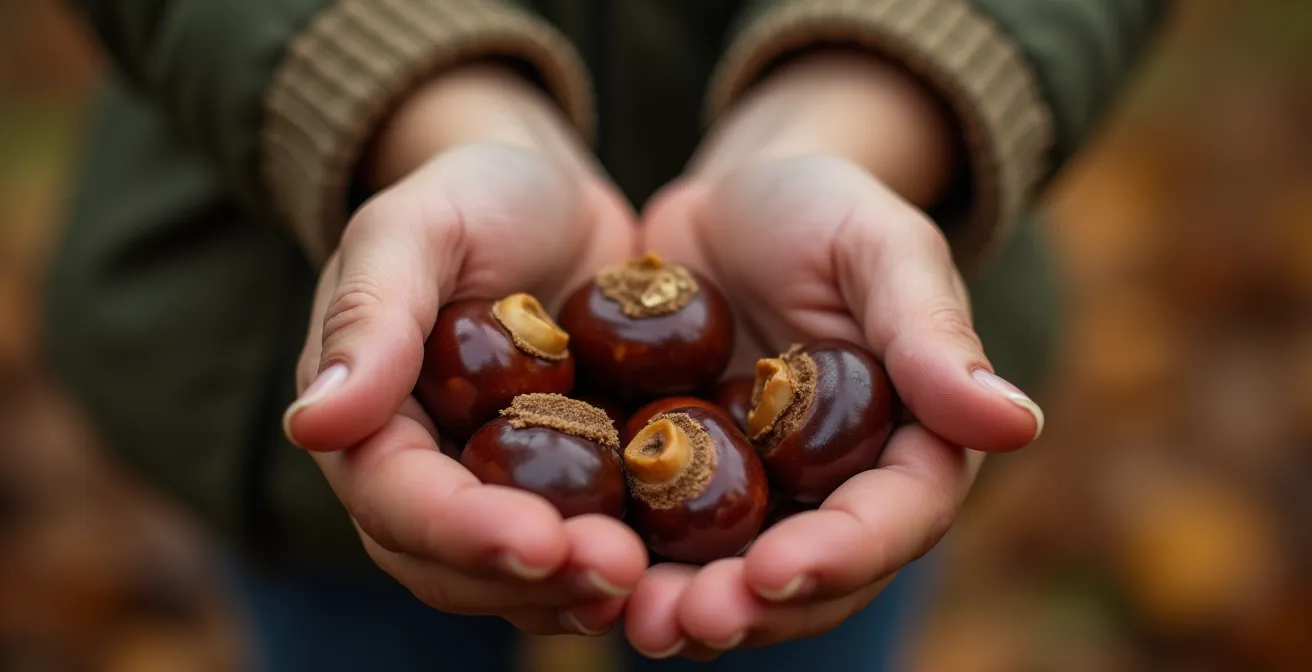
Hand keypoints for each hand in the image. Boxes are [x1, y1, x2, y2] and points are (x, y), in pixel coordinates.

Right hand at [281, 66, 644, 634]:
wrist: (552, 200)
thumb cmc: (474, 195)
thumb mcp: (416, 227)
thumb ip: (369, 314)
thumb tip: (312, 423)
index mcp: (371, 421)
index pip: (397, 500)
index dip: (460, 531)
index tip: (536, 541)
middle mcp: (428, 474)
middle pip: (455, 564)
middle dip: (530, 581)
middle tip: (614, 574)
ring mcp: (500, 491)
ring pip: (520, 577)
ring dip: (578, 592)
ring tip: (648, 583)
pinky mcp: (570, 489)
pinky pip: (587, 548)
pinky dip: (625, 569)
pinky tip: (677, 568)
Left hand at [624, 52, 1044, 657]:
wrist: (724, 205)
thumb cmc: (819, 209)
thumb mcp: (879, 247)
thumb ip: (931, 333)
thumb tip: (1019, 422)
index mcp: (907, 444)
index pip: (893, 520)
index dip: (842, 555)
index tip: (775, 571)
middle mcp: (835, 491)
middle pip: (810, 577)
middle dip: (754, 608)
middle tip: (689, 619)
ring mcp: (757, 498)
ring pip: (732, 578)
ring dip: (687, 609)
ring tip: (633, 620)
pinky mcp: (680, 487)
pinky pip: (658, 541)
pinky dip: (629, 564)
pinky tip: (582, 569)